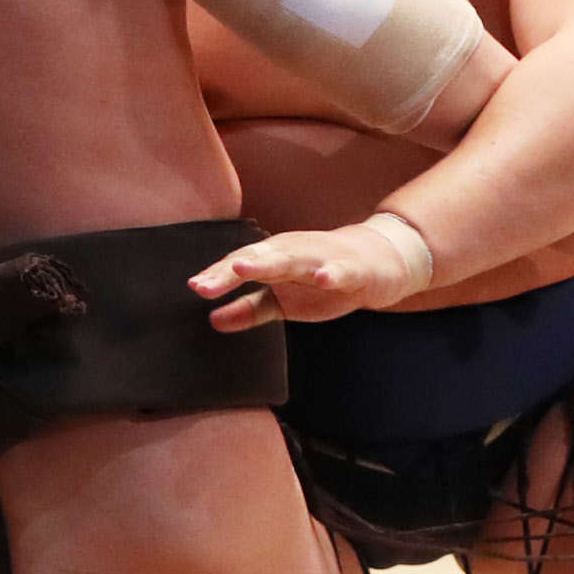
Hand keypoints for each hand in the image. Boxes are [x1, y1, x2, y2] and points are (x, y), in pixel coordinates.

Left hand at [190, 220, 429, 329]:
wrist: (378, 261)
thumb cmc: (322, 277)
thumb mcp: (283, 300)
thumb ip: (250, 308)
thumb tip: (212, 320)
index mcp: (274, 259)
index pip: (241, 265)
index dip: (218, 277)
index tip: (196, 287)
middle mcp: (294, 252)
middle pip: (259, 259)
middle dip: (233, 269)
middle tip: (206, 282)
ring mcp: (322, 258)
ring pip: (293, 259)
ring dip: (270, 262)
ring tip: (246, 268)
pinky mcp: (352, 269)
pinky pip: (340, 270)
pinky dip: (331, 272)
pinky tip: (322, 278)